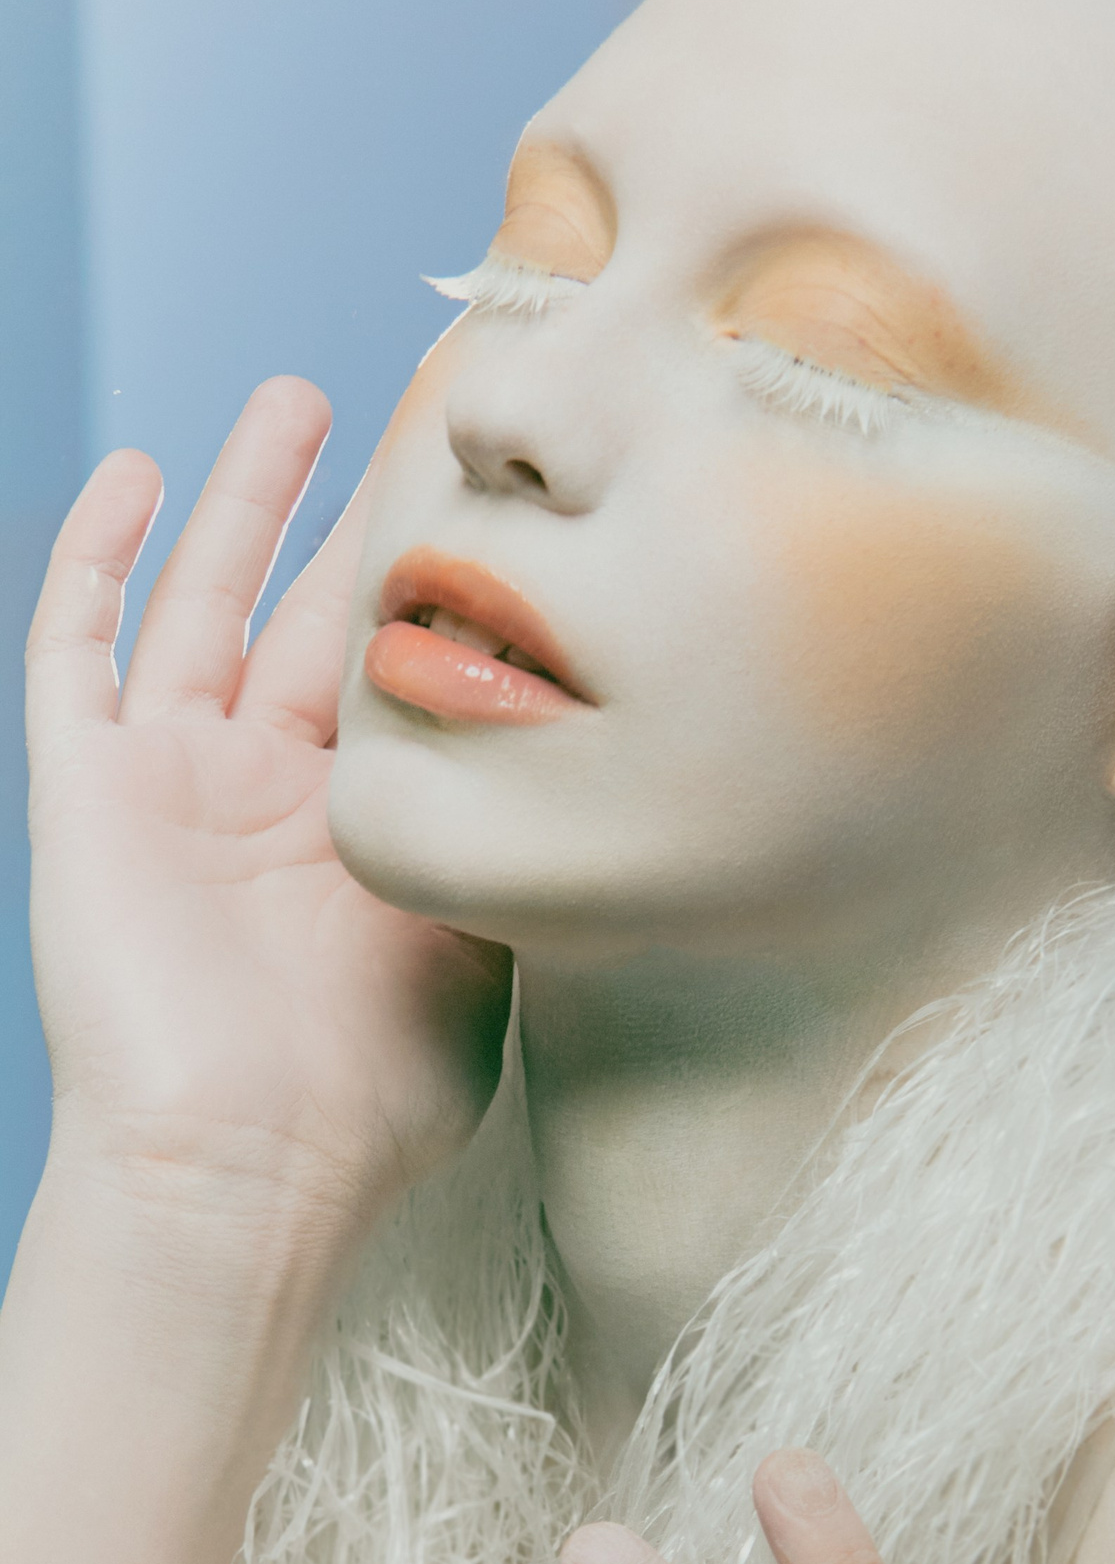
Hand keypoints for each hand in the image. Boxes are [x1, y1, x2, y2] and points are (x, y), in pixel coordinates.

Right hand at [26, 380, 509, 1241]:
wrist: (249, 1162)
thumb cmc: (370, 1089)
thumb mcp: (479, 949)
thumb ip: (507, 848)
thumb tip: (588, 776)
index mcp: (358, 829)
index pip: (396, 668)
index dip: (435, 582)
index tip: (496, 496)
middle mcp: (265, 794)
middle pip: (309, 612)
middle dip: (352, 514)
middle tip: (406, 412)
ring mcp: (172, 784)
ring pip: (204, 600)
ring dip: (243, 500)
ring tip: (293, 401)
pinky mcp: (87, 788)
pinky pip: (76, 648)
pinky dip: (98, 556)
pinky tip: (136, 475)